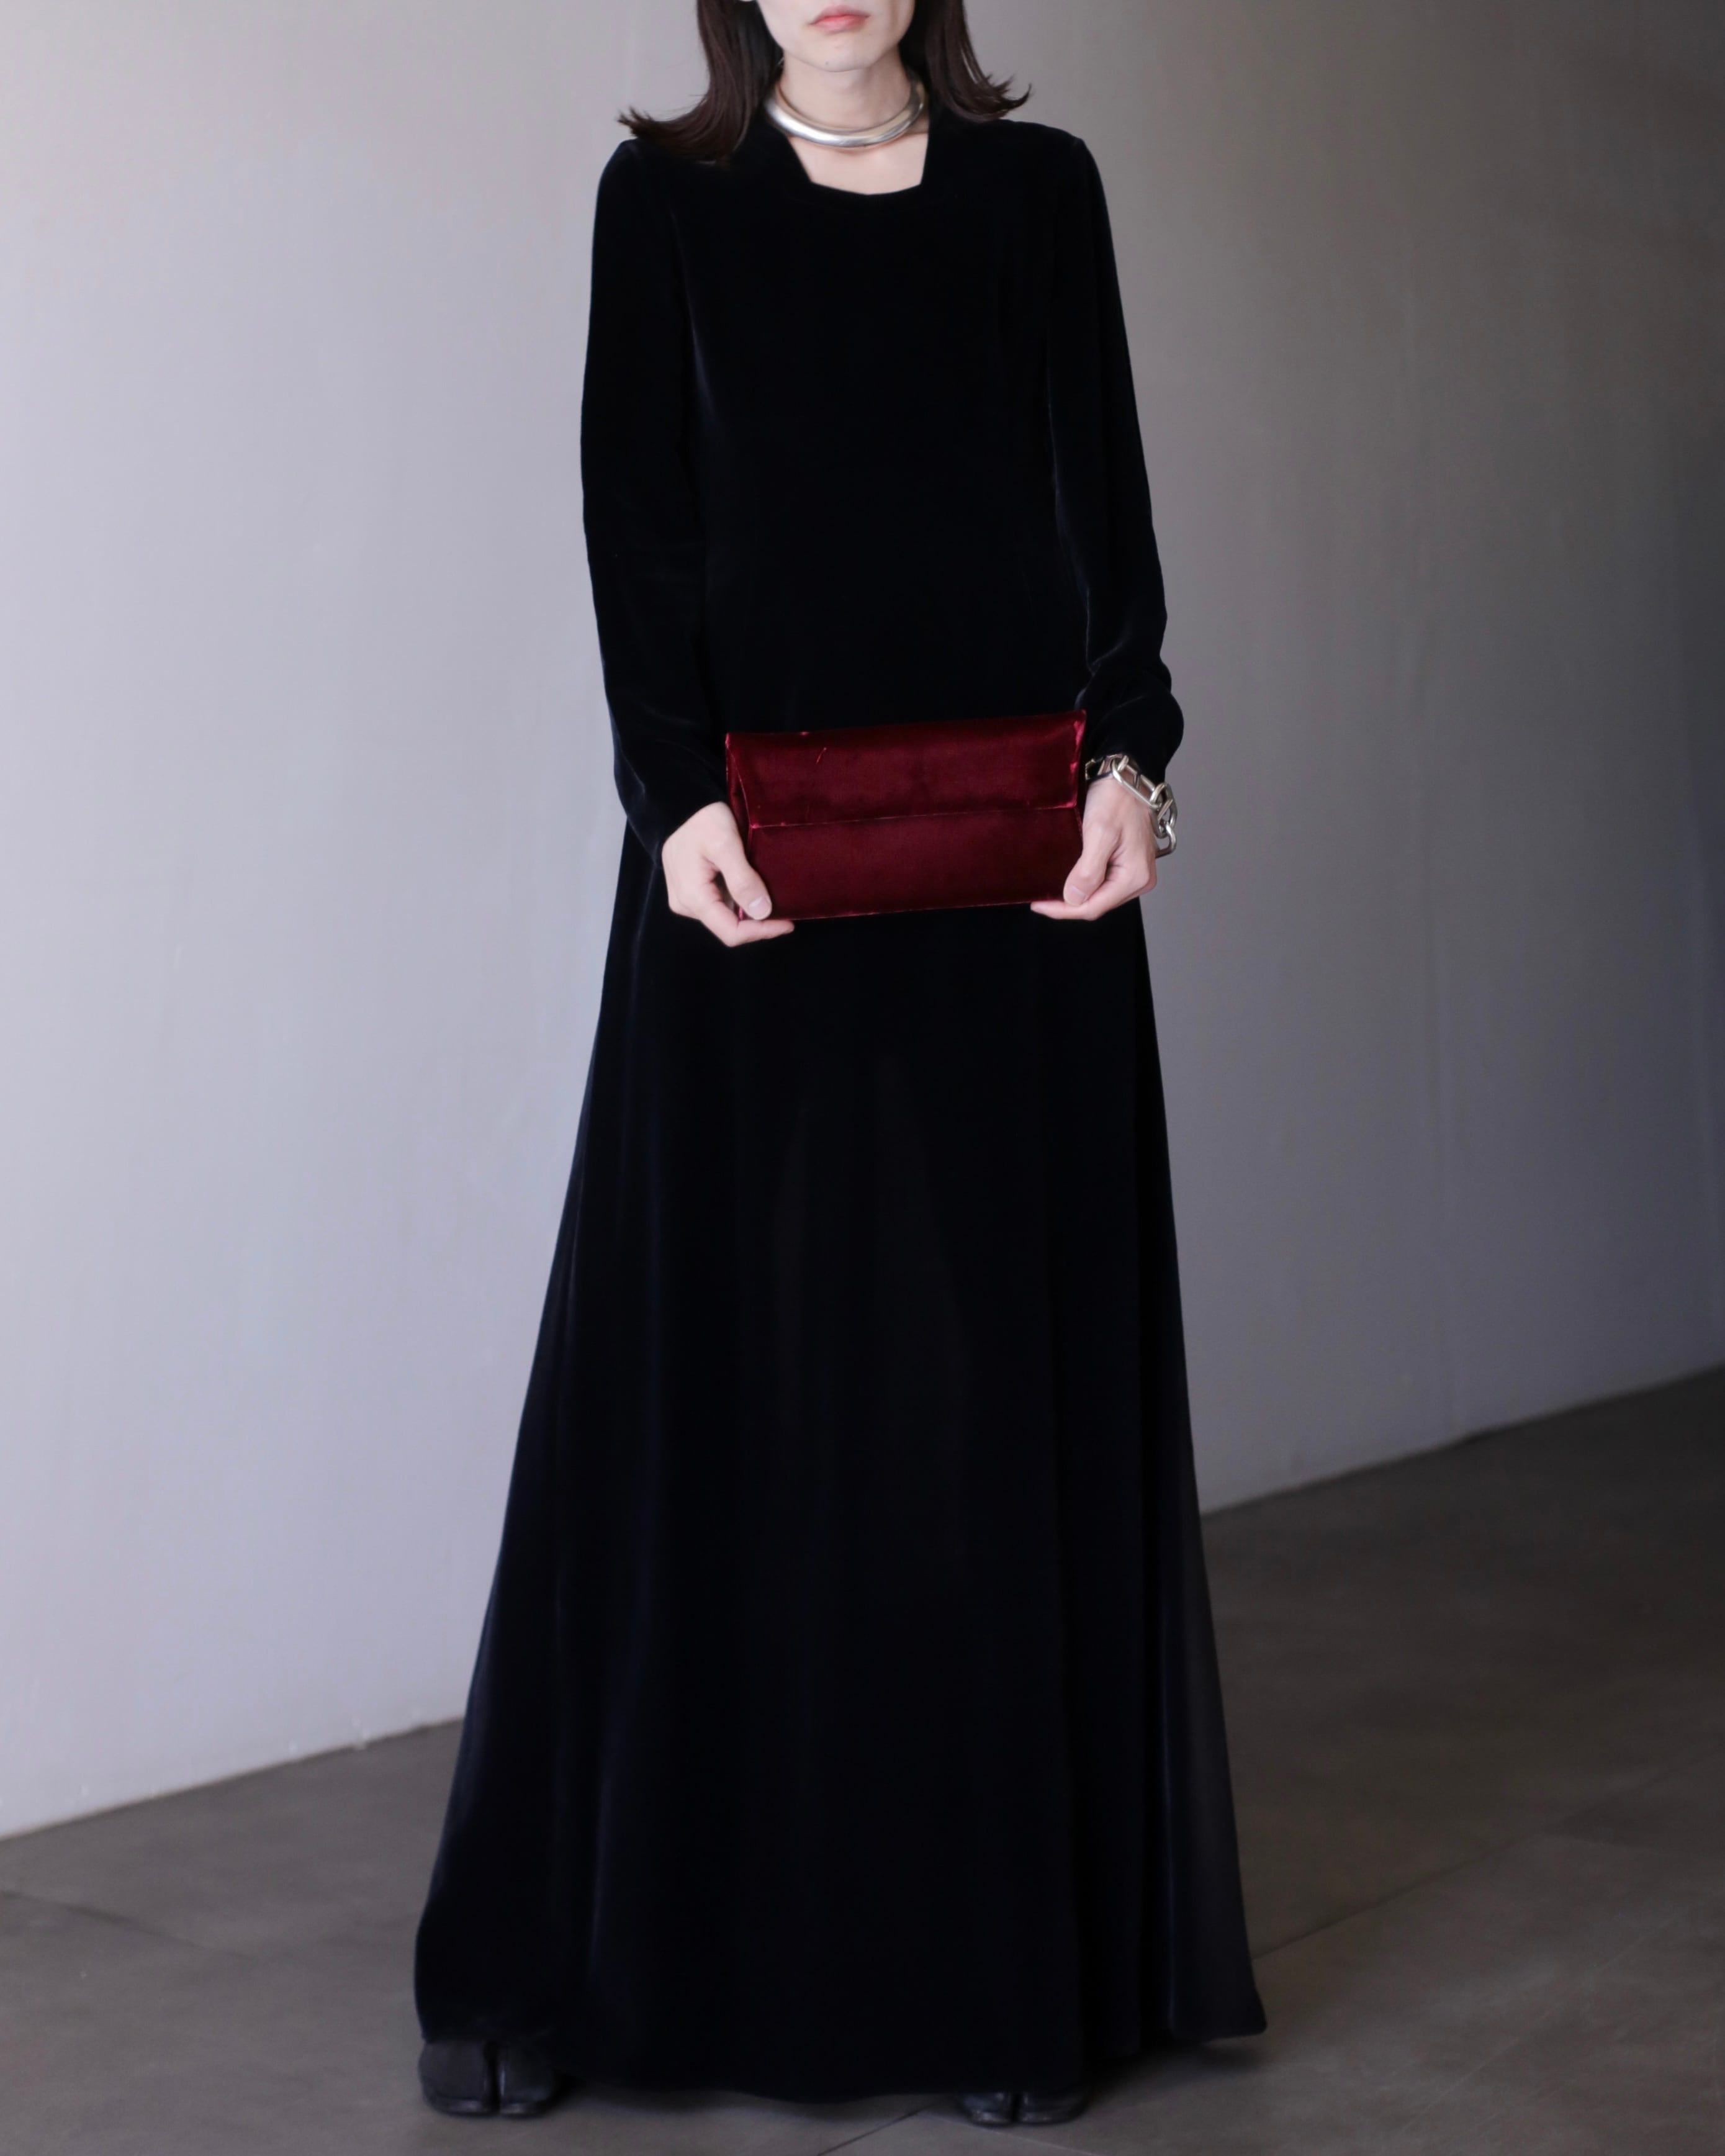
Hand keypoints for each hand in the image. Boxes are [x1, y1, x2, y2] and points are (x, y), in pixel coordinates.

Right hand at [661, 802, 793, 946]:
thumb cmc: (705, 820)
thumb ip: (742, 878)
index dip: (761, 932)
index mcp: (691, 896)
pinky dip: (740, 902)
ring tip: (773, 899)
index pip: (730, 931)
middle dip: (758, 923)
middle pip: (728, 927)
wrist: (687, 804)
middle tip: (785, 910)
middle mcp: (685, 904)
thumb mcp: (725, 843)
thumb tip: (761, 912)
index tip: (788, 922)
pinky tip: (755, 891)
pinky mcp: (691, 893)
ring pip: (725, 918)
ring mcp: (686, 900)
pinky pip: (720, 906)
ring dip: (750, 912)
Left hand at [1030, 777, 1157, 921]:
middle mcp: (1139, 880)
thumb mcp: (1099, 833)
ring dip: (1076, 896)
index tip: (1038, 905)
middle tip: (1041, 899)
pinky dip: (1085, 885)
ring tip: (1051, 893)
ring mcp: (1135, 873)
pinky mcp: (1128, 865)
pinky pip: (1103, 884)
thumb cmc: (1117, 800)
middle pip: (1097, 904)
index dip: (1064, 910)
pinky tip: (1069, 881)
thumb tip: (1074, 899)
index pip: (1094, 906)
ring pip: (1100, 896)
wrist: (1127, 779)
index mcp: (1135, 876)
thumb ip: (1088, 870)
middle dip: (1069, 904)